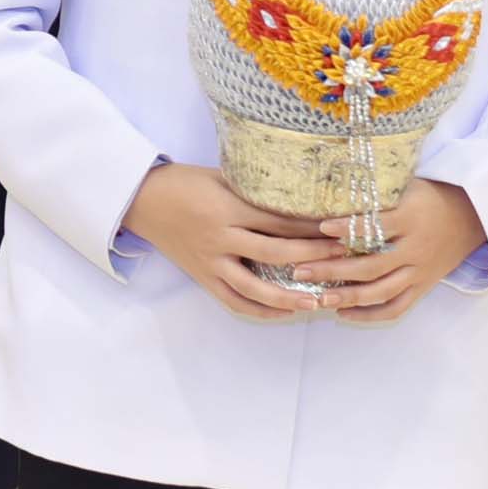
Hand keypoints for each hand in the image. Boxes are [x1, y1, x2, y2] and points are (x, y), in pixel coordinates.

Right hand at [123, 161, 345, 322]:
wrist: (142, 200)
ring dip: (289, 297)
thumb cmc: (185, 182)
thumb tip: (300, 195)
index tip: (342, 230)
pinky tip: (284, 312)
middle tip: (344, 260)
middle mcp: (221, 237)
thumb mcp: (222, 176)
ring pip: (255, 288)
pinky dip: (260, 310)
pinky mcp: (202, 277)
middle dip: (313, 258)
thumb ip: (256, 190)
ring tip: (317, 302)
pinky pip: (234, 301)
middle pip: (275, 254)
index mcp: (228, 208)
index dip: (312, 228)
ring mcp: (211, 261)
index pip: (279, 222)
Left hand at [290, 179, 486, 323]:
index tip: (321, 227)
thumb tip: (331, 187)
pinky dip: (370, 315)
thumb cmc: (431, 196)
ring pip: (382, 291)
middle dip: (333, 270)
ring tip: (317, 298)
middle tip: (301, 270)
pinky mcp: (423, 286)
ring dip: (347, 297)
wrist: (473, 215)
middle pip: (371, 266)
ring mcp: (420, 271)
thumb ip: (377, 192)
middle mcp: (415, 249)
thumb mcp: (408, 185)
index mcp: (411, 219)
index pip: (377, 226)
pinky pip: (397, 307)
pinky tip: (343, 314)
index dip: (348, 228)